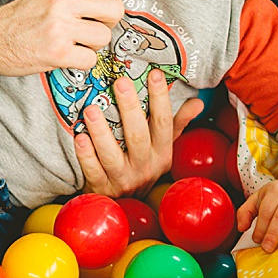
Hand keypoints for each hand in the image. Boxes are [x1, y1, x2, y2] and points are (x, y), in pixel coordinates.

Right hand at [0, 0, 123, 76]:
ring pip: (104, 37)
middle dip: (107, 20)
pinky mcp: (57, 52)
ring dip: (92, 43)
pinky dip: (81, 61)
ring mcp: (60, 26)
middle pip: (114, 9)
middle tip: (92, 25)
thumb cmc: (3, 12)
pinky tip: (64, 55)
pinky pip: (90, 60)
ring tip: (73, 41)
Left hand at [73, 69, 202, 196]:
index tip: (154, 74)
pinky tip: (79, 136)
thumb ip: (177, 124)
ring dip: (101, 131)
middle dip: (130, 108)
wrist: (123, 204)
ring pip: (112, 155)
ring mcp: (124, 179)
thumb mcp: (163, 148)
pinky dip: (86, 155)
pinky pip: (93, 170)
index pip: (163, 123)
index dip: (160, 98)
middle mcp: (146, 167)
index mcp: (162, 154)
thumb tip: (198, 103)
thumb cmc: (142, 167)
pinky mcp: (103, 188)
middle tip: (120, 82)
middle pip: (138, 136)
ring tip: (91, 109)